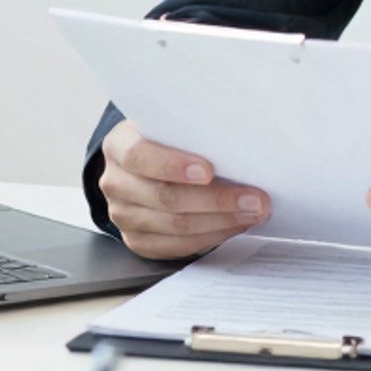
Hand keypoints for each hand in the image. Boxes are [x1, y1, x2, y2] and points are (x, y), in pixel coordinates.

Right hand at [98, 119, 271, 259]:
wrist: (146, 162)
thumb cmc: (166, 139)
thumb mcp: (171, 123)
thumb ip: (191, 129)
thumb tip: (237, 138)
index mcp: (119, 146)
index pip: (140, 156)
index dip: (174, 165)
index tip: (209, 170)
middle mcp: (116, 182)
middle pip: (165, 197)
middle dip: (216, 199)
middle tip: (255, 198)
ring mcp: (123, 215)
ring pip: (176, 226)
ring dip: (222, 221)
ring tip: (253, 211)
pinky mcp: (138, 240)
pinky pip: (178, 246)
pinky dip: (212, 236)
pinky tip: (235, 224)